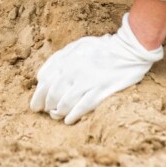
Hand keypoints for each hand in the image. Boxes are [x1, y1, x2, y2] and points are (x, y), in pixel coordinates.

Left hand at [30, 13, 162, 123]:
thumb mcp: (77, 46)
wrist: (128, 50)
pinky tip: (68, 120)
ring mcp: (87, 80)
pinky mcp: (101, 90)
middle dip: (47, 105)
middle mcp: (73, 69)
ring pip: (65, 102)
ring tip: (58, 116)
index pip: (44, 80)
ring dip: (58, 112)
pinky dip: (72, 116)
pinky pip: (82, 107)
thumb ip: (59, 59)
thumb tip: (40, 77)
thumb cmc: (101, 48)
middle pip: (52, 93)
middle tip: (47, 112)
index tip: (37, 104)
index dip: (38, 95)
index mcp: (66, 58)